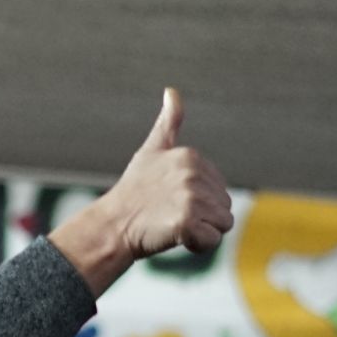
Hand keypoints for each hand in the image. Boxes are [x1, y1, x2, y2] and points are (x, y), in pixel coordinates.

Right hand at [50, 88, 234, 294]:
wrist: (113, 225)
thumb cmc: (134, 192)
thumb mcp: (151, 150)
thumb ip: (168, 123)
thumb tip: (172, 91)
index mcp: (190, 156)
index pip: (218, 188)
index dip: (199, 201)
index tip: (171, 200)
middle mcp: (193, 174)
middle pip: (224, 206)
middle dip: (203, 217)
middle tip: (171, 215)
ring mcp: (191, 198)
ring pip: (222, 224)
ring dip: (201, 232)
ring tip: (173, 225)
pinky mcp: (188, 221)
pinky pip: (212, 240)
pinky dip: (197, 245)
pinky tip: (176, 237)